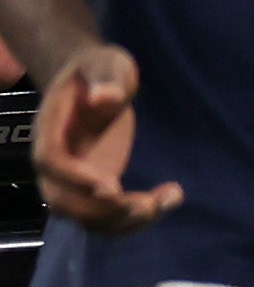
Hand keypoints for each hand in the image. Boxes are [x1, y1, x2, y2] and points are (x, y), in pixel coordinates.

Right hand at [32, 43, 174, 231]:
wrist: (95, 80)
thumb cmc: (100, 69)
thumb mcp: (107, 64)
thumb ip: (105, 79)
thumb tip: (104, 97)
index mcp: (50, 128)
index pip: (52, 161)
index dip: (76, 178)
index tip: (112, 186)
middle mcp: (56, 161)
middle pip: (63, 201)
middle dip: (103, 211)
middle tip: (149, 203)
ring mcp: (73, 178)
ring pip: (86, 217)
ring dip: (125, 221)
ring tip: (167, 200)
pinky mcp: (94, 188)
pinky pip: (106, 217)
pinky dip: (135, 219)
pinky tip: (169, 198)